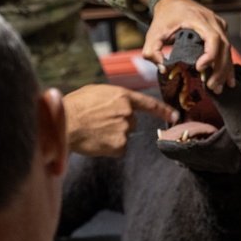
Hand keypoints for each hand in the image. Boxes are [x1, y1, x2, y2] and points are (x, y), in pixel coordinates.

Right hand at [63, 84, 178, 156]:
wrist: (65, 123)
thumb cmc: (74, 105)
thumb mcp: (96, 91)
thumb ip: (112, 97)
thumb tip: (117, 103)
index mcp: (123, 96)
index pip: (149, 104)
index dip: (163, 111)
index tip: (175, 116)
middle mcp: (127, 112)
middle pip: (132, 122)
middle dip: (120, 124)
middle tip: (100, 123)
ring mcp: (124, 129)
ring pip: (124, 135)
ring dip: (113, 136)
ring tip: (94, 132)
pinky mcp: (119, 145)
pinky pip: (118, 149)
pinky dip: (109, 148)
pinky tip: (96, 142)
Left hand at [143, 0, 234, 93]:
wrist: (172, 0)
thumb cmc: (164, 17)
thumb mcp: (153, 33)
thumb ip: (151, 51)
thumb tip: (163, 69)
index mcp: (198, 19)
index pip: (212, 37)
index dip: (210, 54)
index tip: (200, 67)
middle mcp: (212, 21)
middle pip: (224, 47)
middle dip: (219, 69)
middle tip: (211, 86)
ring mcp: (219, 24)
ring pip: (228, 49)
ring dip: (225, 70)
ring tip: (218, 88)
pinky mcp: (220, 30)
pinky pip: (227, 48)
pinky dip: (227, 64)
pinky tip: (228, 79)